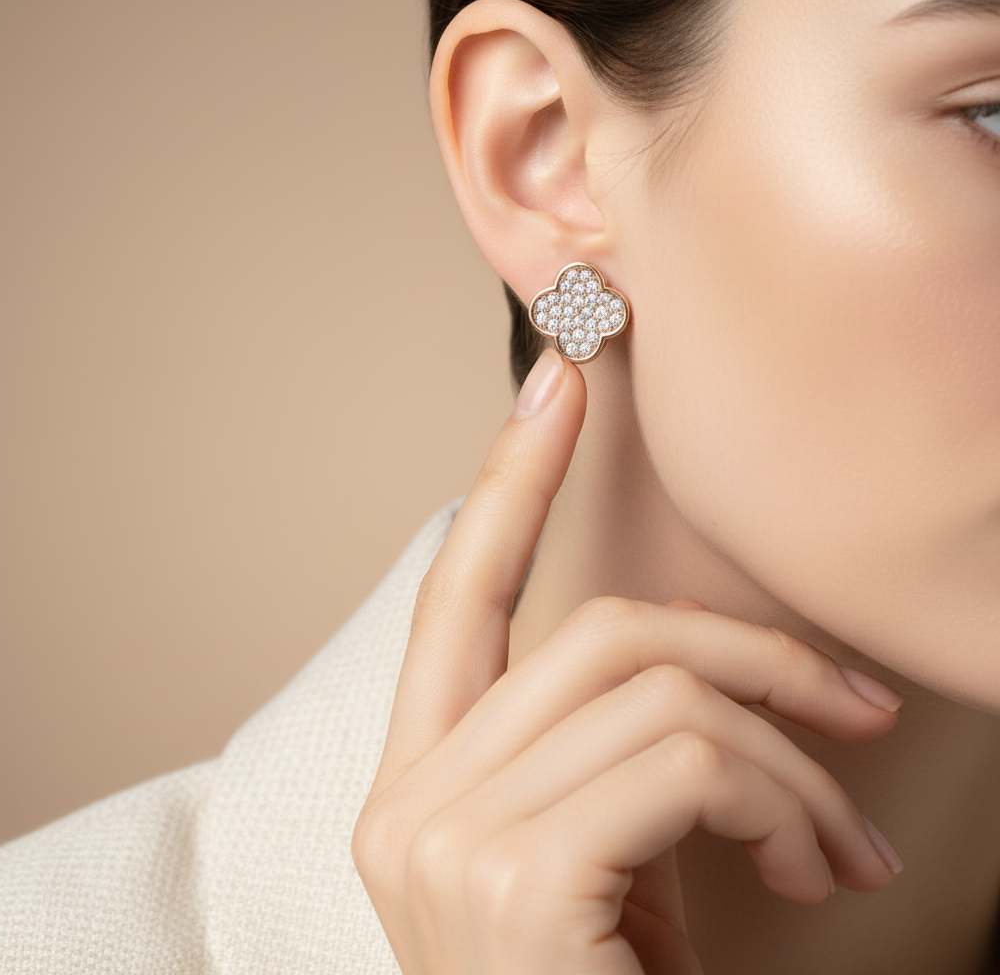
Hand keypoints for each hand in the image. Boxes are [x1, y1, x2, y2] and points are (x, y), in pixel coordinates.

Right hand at [352, 349, 902, 973]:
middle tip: (850, 710)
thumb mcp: (606, 864)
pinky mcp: (515, 879)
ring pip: (657, 685)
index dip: (508, 478)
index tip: (559, 381)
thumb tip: (695, 671)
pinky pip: (687, 755)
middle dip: (751, 651)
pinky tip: (816, 871)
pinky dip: (784, 800)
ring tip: (841, 838)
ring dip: (788, 751)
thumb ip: (610, 757)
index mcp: (422, 784)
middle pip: (600, 631)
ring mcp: (448, 839)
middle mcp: (411, 800)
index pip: (458, 594)